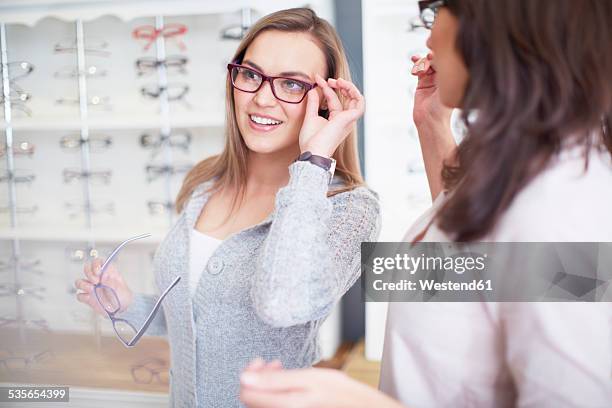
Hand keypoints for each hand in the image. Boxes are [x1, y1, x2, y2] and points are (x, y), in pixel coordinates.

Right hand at [74, 257, 133, 314]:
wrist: (122, 310)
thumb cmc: (124, 297)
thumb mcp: (121, 288)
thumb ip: (112, 282)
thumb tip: (103, 277)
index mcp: (107, 272)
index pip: (98, 262)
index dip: (95, 264)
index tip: (98, 272)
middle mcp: (98, 278)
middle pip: (87, 268)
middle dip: (89, 273)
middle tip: (96, 281)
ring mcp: (92, 288)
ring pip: (79, 281)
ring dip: (83, 284)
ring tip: (93, 289)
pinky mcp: (88, 298)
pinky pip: (79, 295)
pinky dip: (83, 296)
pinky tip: (90, 298)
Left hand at [240, 364, 403, 407]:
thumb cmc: (343, 396)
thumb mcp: (309, 378)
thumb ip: (275, 380)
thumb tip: (244, 378)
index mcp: (282, 406)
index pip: (245, 393)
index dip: (249, 373)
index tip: (261, 361)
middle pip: (252, 399)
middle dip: (260, 377)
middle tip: (274, 363)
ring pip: (263, 402)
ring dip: (268, 384)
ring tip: (283, 371)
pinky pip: (275, 406)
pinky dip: (277, 394)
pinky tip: (289, 385)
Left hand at [299, 75, 364, 157]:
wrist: (313, 151)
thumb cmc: (311, 141)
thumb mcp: (310, 117)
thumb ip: (313, 103)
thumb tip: (312, 90)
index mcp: (336, 120)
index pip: (334, 99)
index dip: (326, 87)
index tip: (317, 79)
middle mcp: (344, 120)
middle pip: (348, 98)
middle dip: (341, 85)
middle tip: (329, 79)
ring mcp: (348, 120)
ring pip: (357, 99)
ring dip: (349, 87)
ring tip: (338, 80)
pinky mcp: (349, 119)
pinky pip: (360, 104)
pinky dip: (355, 93)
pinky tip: (345, 86)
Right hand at [410, 53, 451, 127]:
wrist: (430, 121)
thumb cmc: (442, 108)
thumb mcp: (445, 88)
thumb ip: (442, 73)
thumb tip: (440, 57)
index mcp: (452, 77)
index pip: (447, 61)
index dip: (440, 55)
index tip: (434, 54)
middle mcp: (443, 78)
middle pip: (436, 60)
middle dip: (430, 57)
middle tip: (428, 58)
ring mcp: (432, 80)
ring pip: (426, 64)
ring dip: (421, 62)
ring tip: (419, 66)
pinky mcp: (422, 84)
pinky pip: (419, 71)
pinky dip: (416, 67)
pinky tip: (414, 70)